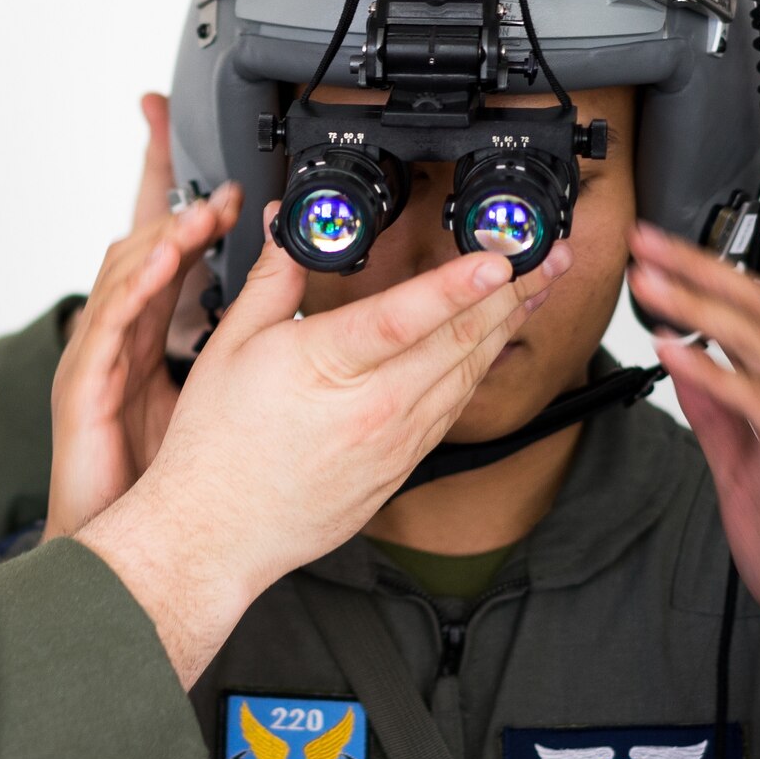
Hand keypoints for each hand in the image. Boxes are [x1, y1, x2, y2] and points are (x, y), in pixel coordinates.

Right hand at [46, 179, 242, 539]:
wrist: (128, 542)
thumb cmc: (161, 478)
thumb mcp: (211, 396)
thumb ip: (235, 344)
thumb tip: (287, 310)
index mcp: (147, 339)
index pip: (168, 260)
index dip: (190, 218)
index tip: (231, 191)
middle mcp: (117, 339)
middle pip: (141, 254)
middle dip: (178, 214)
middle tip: (222, 193)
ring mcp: (96, 357)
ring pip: (123, 276)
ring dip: (162, 238)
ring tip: (199, 214)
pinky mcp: (84, 383)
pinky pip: (108, 323)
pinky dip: (136, 285)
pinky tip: (165, 261)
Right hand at [79, 205, 569, 684]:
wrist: (217, 530)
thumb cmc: (215, 445)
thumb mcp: (231, 346)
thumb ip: (272, 279)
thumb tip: (286, 228)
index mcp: (324, 367)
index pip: (405, 316)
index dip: (456, 284)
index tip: (497, 256)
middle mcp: (372, 407)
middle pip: (458, 340)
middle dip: (510, 292)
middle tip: (544, 255)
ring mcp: (394, 441)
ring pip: (466, 374)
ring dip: (504, 326)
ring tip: (534, 288)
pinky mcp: (402, 466)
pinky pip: (452, 409)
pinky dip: (477, 370)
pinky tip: (488, 346)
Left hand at [627, 223, 759, 658]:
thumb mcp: (741, 467)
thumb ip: (718, 414)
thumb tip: (685, 362)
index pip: (751, 317)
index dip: (702, 277)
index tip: (648, 253)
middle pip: (757, 314)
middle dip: (696, 272)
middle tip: (640, 242)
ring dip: (697, 309)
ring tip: (647, 282)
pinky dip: (717, 376)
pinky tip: (675, 352)